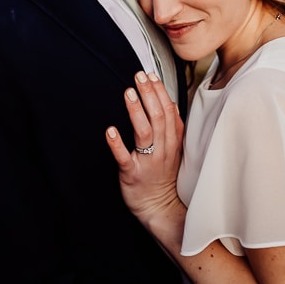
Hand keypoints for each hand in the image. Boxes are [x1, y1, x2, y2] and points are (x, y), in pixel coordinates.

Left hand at [106, 71, 185, 230]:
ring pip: (145, 133)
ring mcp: (147, 161)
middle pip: (158, 117)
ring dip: (136, 111)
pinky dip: (118, 144)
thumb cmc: (163, 176)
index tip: (151, 75)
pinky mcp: (132, 174)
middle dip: (149, 94)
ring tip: (129, 93)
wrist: (159, 208)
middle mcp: (162, 149)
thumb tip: (170, 102)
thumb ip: (172, 127)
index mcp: (172, 142)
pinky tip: (110, 130)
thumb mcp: (174, 150)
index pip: (169, 111)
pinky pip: (125, 157)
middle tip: (138, 76)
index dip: (160, 92)